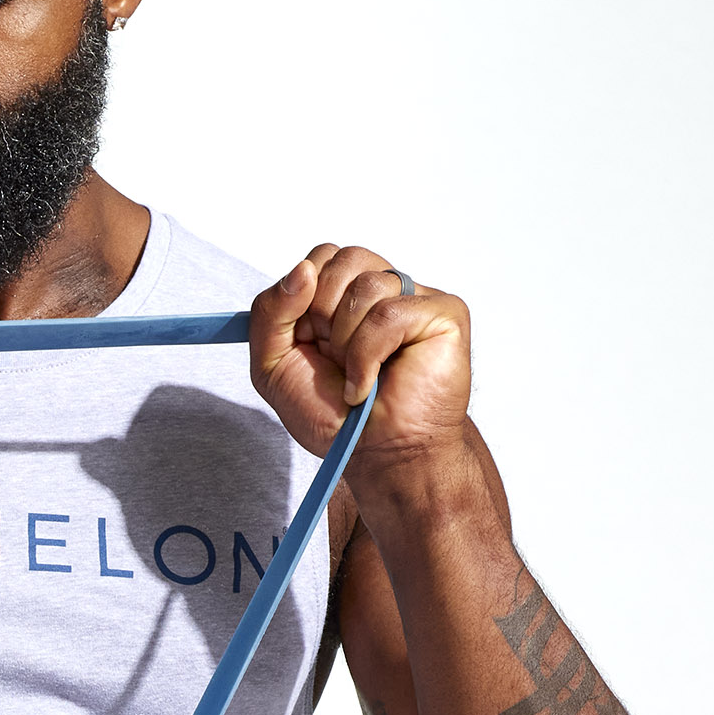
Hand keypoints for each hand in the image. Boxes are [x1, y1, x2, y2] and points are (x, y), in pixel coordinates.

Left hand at [248, 244, 470, 477]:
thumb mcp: (274, 367)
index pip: (321, 257)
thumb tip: (301, 269)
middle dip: (322, 317)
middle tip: (333, 360)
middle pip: (343, 258)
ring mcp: (415, 299)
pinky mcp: (444, 314)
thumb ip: (269, 314)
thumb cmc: (334, 417)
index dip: (304, 296)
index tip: (306, 340)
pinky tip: (369, 386)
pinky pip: (390, 314)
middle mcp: (383, 290)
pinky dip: (367, 357)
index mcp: (346, 295)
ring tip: (357, 379)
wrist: (375, 457)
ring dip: (347, 345)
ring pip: (367, 286)